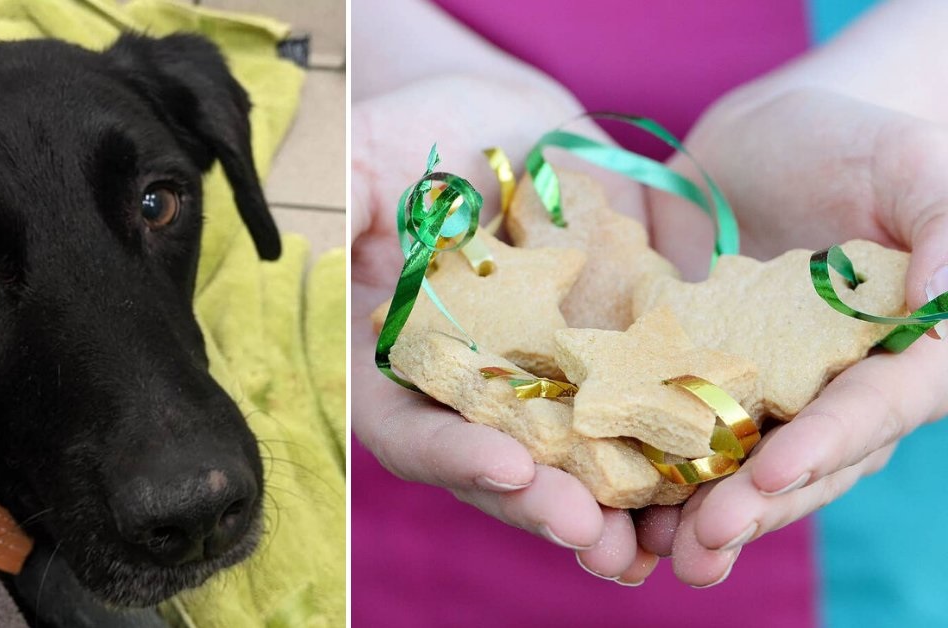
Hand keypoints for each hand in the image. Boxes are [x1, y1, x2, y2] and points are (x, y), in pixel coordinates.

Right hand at [352, 74, 660, 583]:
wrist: (501, 126)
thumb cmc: (412, 136)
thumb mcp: (362, 162)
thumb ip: (347, 210)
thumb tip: (335, 253)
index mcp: (394, 362)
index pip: (406, 427)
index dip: (449, 453)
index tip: (507, 465)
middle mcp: (468, 390)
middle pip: (495, 466)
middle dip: (544, 502)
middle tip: (593, 535)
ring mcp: (538, 383)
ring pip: (571, 464)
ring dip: (613, 511)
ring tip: (655, 546)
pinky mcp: (604, 361)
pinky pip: (635, 417)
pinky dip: (668, 456)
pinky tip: (709, 478)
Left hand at [644, 87, 947, 585]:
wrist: (765, 140)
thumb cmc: (856, 145)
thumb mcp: (916, 167)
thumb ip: (946, 229)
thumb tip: (939, 303)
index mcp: (903, 356)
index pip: (873, 410)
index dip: (826, 445)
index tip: (773, 474)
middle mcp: (832, 391)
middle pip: (800, 462)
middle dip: (752, 507)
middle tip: (703, 544)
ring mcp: (762, 393)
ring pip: (734, 465)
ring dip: (695, 513)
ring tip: (653, 551)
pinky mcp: (696, 379)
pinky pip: (671, 430)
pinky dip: (644, 467)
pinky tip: (607, 500)